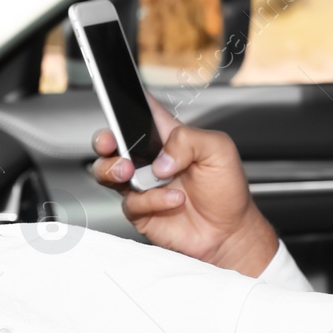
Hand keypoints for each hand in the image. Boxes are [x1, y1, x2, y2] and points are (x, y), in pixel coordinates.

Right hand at [90, 92, 277, 277]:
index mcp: (169, 137)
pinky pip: (132, 202)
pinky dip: (152, 200)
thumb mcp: (219, 150)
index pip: (143, 112)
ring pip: (108, 171)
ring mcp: (143, 185)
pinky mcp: (141, 210)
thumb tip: (161, 158)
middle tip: (110, 142)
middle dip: (104, 138)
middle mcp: (151, 159)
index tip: (117, 99)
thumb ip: (189, 140)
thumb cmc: (227, 190)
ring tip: (130, 171)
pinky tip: (173, 199)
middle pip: (113, 140)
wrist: (229, 232)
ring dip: (113, 168)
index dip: (127, 102)